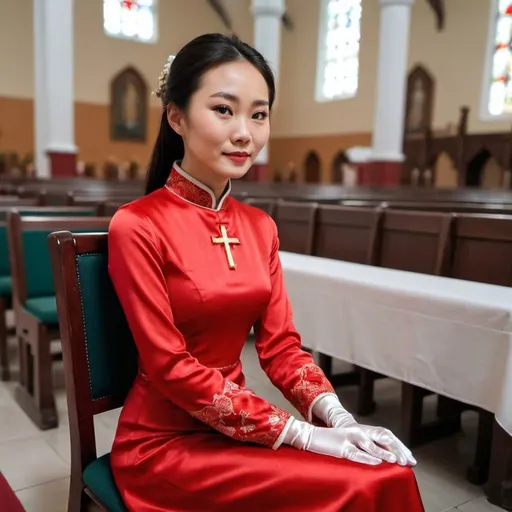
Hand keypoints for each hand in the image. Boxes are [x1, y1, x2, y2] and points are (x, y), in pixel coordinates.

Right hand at [283, 419, 406, 464]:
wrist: (311, 436)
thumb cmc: (332, 442)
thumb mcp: (350, 442)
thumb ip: (364, 446)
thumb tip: (381, 458)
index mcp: (362, 430)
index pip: (385, 437)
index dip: (399, 446)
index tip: (411, 458)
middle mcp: (358, 431)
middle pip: (381, 439)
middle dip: (397, 450)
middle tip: (408, 462)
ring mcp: (349, 438)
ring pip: (370, 445)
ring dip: (384, 453)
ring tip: (396, 460)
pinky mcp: (341, 447)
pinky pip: (356, 453)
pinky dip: (367, 458)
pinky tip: (377, 462)